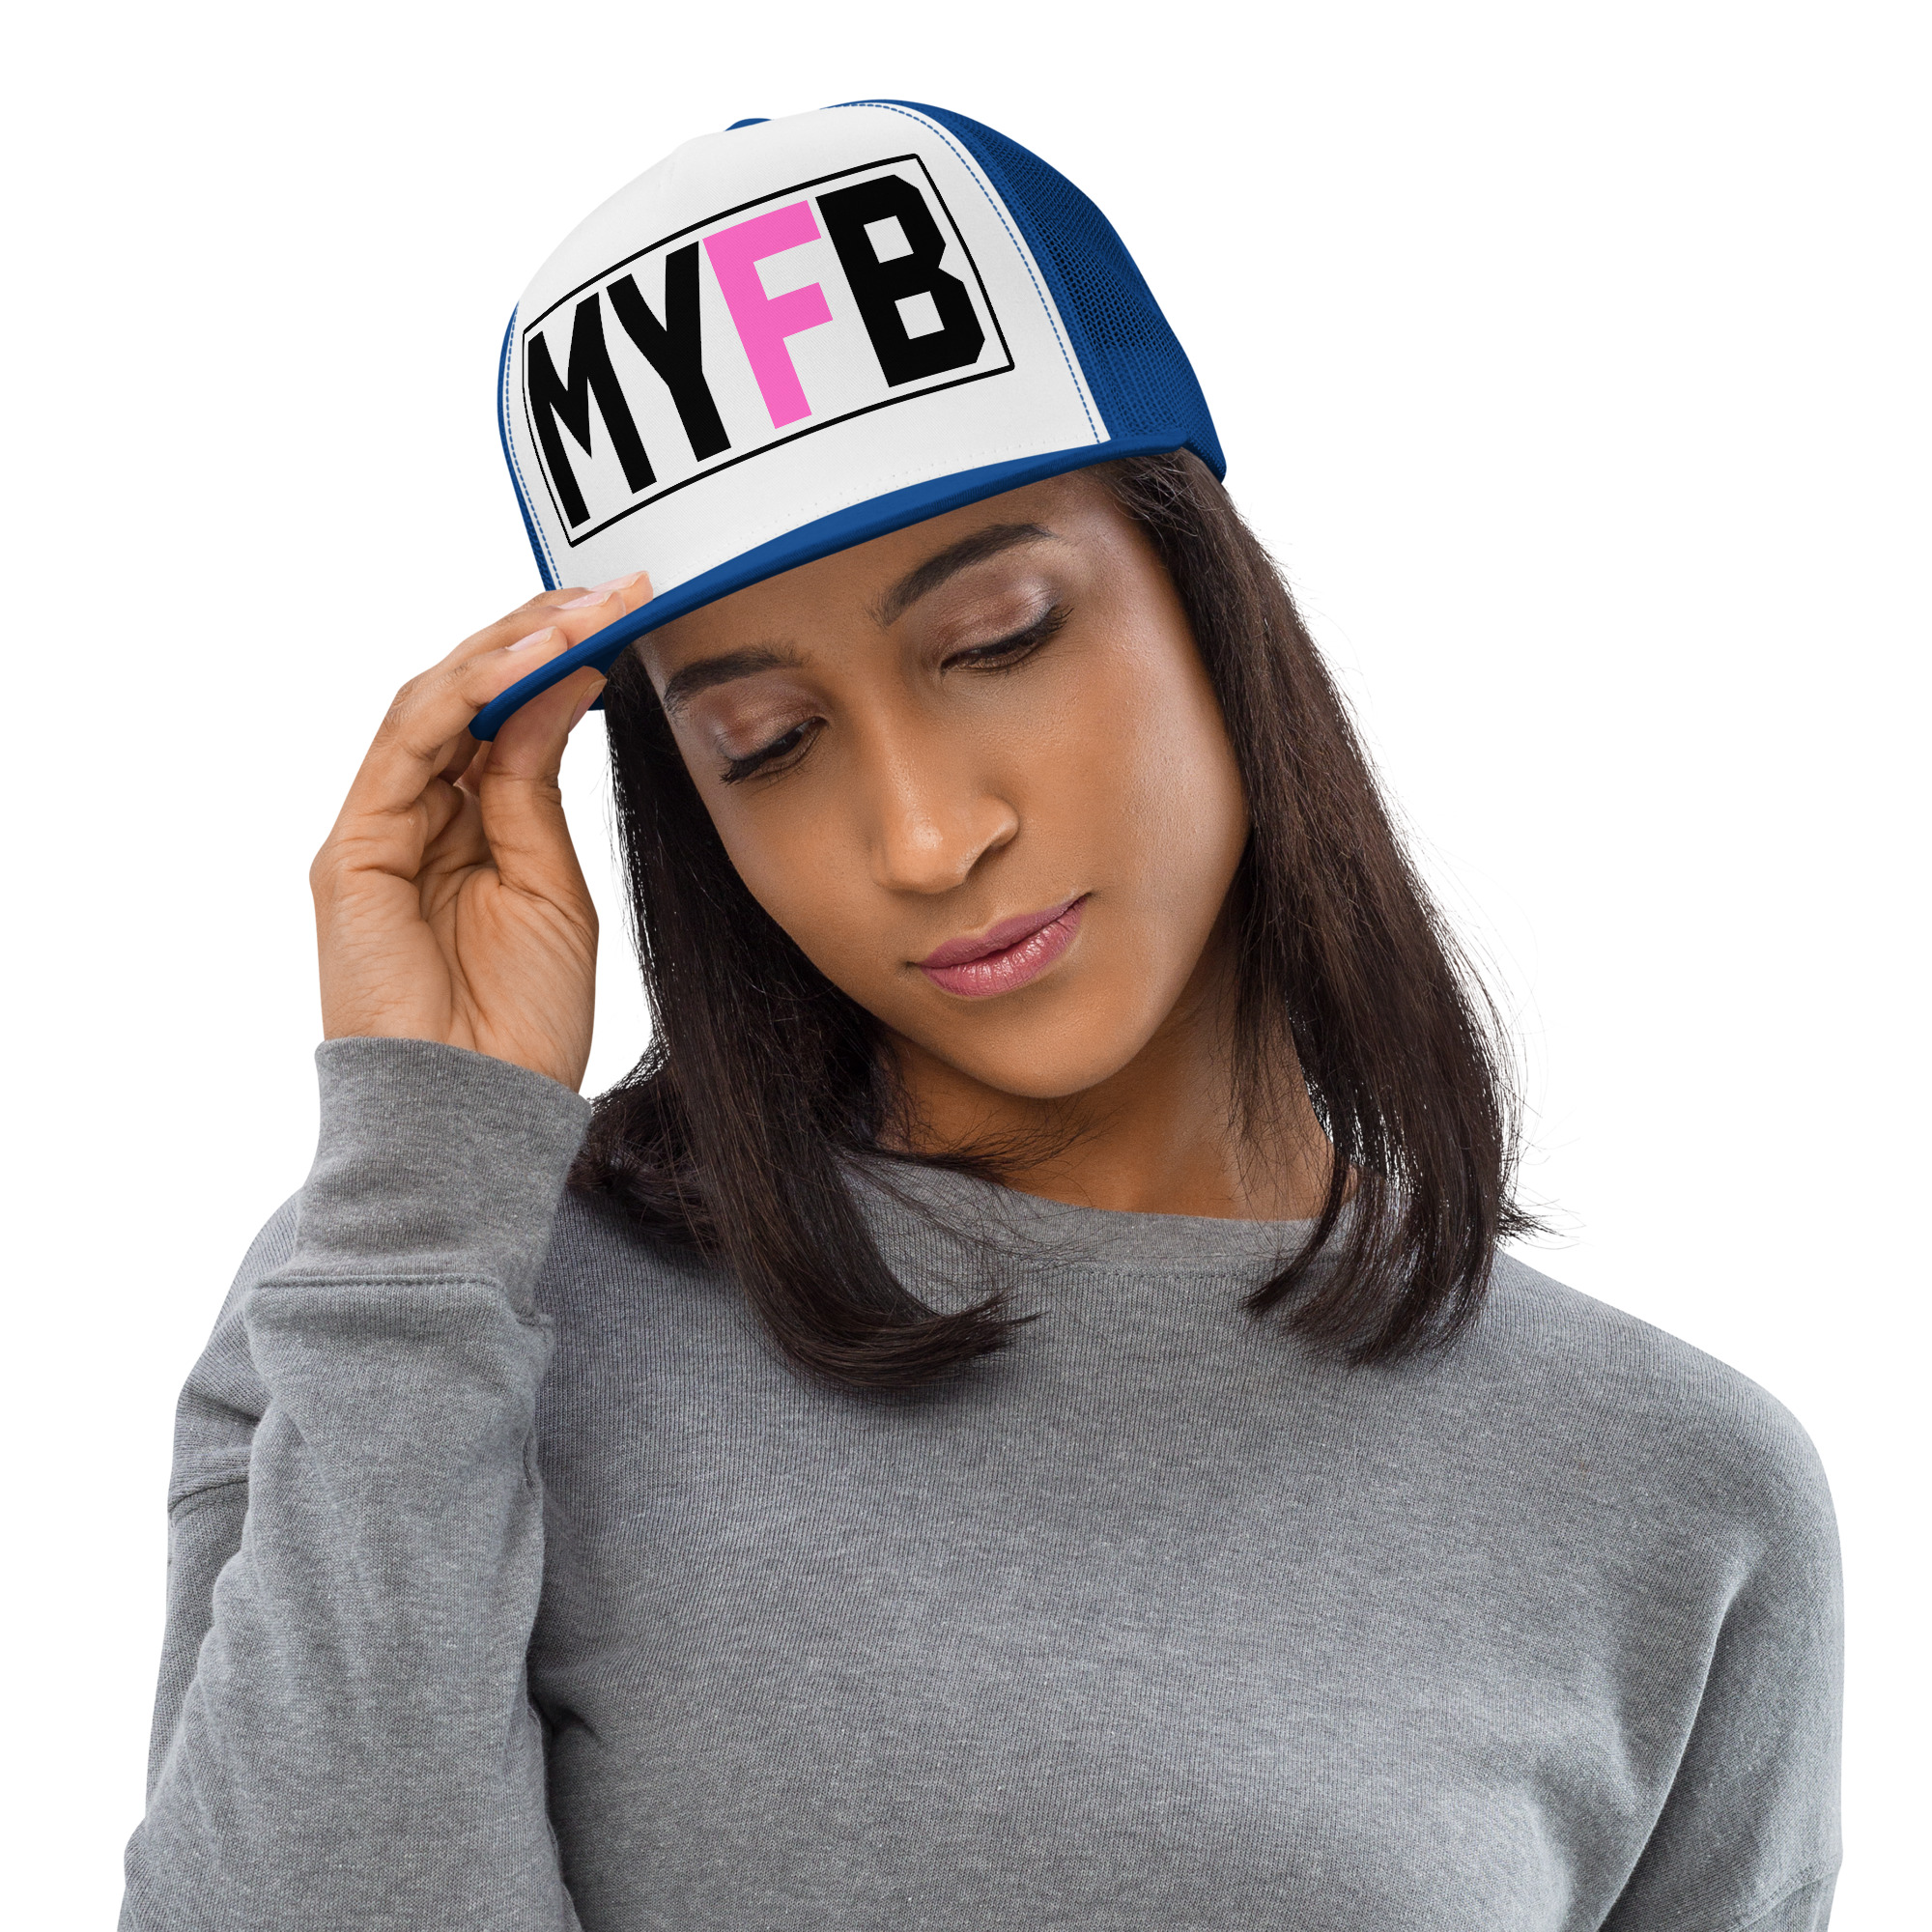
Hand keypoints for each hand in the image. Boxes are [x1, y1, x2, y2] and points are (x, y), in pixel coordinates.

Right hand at [310, 574, 651, 1090]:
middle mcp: (414, 817)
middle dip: (537, 634)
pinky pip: (404, 746)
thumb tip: (563, 685)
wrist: (480, 1112)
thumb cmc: (522, 1019)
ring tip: (582, 612)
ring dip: (509, 648)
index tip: (625, 613)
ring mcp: (376, 830)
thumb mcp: (553, 884)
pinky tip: (532, 664)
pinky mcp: (349, 853)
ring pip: (431, 703)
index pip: (500, 714)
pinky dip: (465, 695)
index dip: (556, 658)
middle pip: (463, 694)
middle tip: (614, 588)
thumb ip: (536, 786)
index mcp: (466, 828)